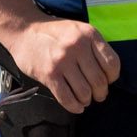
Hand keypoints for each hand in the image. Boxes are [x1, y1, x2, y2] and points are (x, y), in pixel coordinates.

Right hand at [5, 15, 120, 113]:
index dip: (113, 77)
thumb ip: (94, 47)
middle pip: (99, 81)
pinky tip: (77, 106)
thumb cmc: (54, 33)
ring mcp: (62, 61)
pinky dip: (74, 106)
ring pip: (84, 92)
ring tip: (85, 99)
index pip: (112, 63)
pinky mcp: (48, 74)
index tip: (108, 80)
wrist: (24, 31)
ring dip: (87, 100)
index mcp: (89, 34)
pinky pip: (67, 98)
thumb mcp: (79, 30)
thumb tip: (108, 74)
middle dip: (101, 93)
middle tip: (98, 95)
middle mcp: (77, 46)